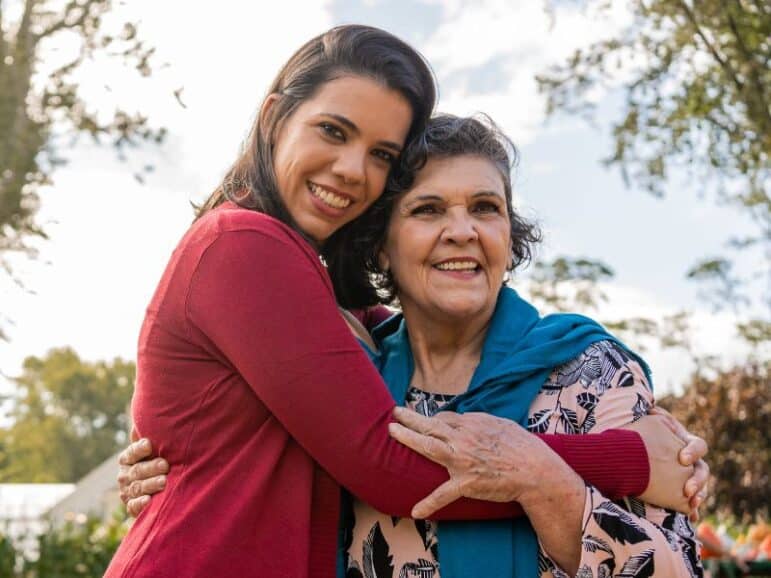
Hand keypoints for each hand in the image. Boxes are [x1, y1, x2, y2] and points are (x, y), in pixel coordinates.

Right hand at [117, 433, 168, 516]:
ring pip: (136, 487)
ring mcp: (127, 491)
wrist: (161, 488)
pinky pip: (133, 506)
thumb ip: (152, 435)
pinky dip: (140, 504)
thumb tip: (149, 416)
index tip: (149, 444)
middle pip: (136, 471)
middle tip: (165, 465)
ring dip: (149, 485)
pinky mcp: (131, 506)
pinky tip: (149, 501)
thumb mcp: (157, 448)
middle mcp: (124, 474)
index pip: (131, 453)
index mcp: (128, 458)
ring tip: (164, 482)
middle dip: (151, 468)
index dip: (139, 449)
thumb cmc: (160, 459)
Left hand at [388, 407, 569, 517]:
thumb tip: (464, 418)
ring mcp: (461, 461)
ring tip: (392, 431)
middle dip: (410, 417)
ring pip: (428, 446)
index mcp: (472, 424)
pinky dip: (429, 503)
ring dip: (408, 438)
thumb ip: (479, 420)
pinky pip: (443, 494)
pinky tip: (416, 511)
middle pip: (431, 424)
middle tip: (395, 413)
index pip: (445, 418)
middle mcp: (463, 439)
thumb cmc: (522, 446)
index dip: (435, 420)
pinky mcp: (466, 483)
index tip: (430, 421)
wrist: (535, 470)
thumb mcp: (500, 423)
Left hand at [621, 407, 708, 517]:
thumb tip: (652, 409)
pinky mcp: (676, 491)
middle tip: (687, 490)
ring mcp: (684, 477)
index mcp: (684, 443)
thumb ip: (653, 417)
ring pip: (700, 488)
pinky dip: (690, 511)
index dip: (693, 452)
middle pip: (703, 471)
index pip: (699, 446)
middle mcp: (689, 461)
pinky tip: (690, 518)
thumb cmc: (637, 435)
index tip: (681, 458)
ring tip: (692, 504)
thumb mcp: (647, 424)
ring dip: (698, 496)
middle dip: (698, 481)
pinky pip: (688, 503)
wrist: (626, 453)